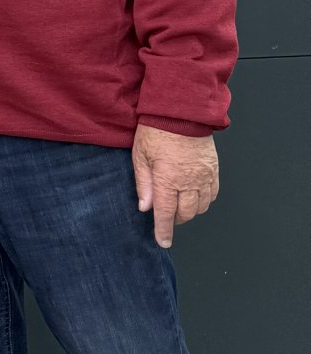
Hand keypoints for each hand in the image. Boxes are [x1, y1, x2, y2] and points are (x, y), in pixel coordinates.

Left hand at [132, 125, 218, 249]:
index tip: (163, 242)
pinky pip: (213, 194)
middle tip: (166, 218)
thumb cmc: (157, 130)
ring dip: (190, 211)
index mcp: (167, 179)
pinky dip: (204, 201)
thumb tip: (145, 207)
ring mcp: (204, 176)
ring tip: (179, 205)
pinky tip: (195, 197)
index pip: (166, 213)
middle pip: (186, 213)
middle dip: (175, 220)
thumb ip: (143, 184)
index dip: (164, 231)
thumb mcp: (140, 156)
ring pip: (201, 206)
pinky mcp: (214, 169)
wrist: (182, 111)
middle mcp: (188, 181)